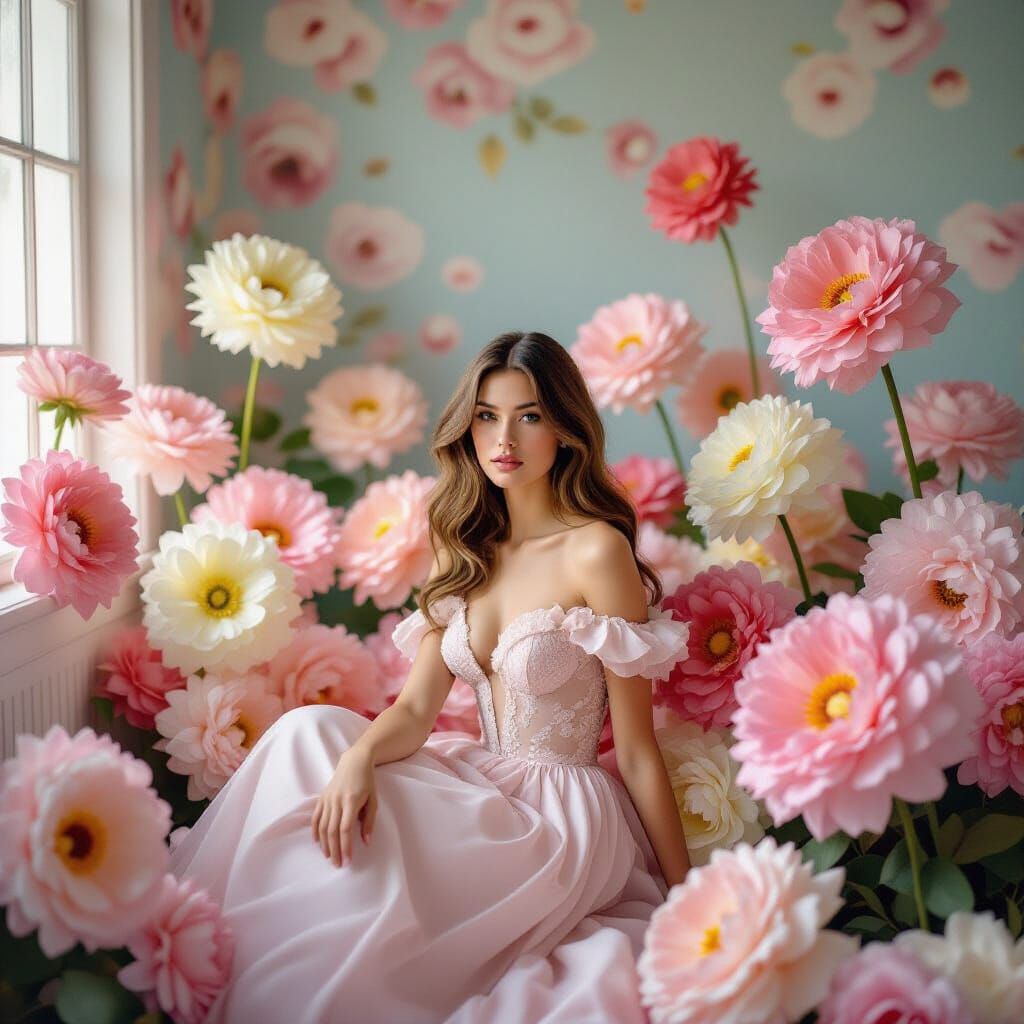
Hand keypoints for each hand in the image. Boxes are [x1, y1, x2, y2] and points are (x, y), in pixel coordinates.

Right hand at [311, 747, 377, 867]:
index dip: (345, 846)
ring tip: (329, 857)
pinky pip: (316, 817)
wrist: (354, 762)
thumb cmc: (367, 781)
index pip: (345, 828)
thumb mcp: (373, 800)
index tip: (348, 860)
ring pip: (322, 826)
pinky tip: (318, 843)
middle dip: (335, 850)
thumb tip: (366, 842)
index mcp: (351, 801)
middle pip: (332, 830)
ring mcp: (327, 799)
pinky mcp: (322, 797)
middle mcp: (336, 801)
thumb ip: (369, 822)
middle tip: (338, 865)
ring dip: (325, 844)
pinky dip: (315, 831)